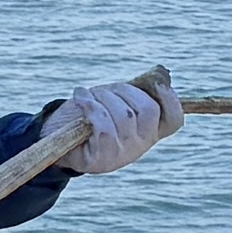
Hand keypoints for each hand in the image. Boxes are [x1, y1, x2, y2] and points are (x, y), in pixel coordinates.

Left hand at [55, 75, 178, 178]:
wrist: (57, 140)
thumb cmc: (89, 116)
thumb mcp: (114, 102)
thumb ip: (133, 92)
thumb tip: (159, 74)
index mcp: (148, 132)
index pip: (174, 120)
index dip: (170, 99)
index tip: (156, 83)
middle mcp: (140, 146)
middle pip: (148, 110)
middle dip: (124, 91)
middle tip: (104, 90)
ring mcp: (122, 154)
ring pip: (124, 116)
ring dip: (103, 96)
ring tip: (87, 95)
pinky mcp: (102, 159)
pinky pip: (103, 126)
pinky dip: (89, 105)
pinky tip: (80, 97)